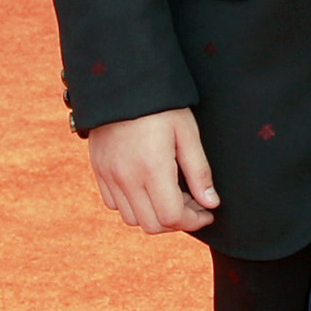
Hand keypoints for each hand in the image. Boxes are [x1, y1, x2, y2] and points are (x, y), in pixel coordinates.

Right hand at [85, 109, 217, 231]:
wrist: (121, 84)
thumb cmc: (161, 106)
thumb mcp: (187, 133)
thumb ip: (199, 172)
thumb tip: (211, 203)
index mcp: (153, 169)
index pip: (172, 218)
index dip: (194, 221)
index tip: (207, 212)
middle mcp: (127, 178)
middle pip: (152, 225)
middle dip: (176, 222)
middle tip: (193, 204)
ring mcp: (109, 176)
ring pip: (132, 218)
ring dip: (154, 215)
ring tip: (171, 195)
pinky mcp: (99, 170)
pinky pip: (113, 203)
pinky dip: (132, 205)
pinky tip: (147, 188)